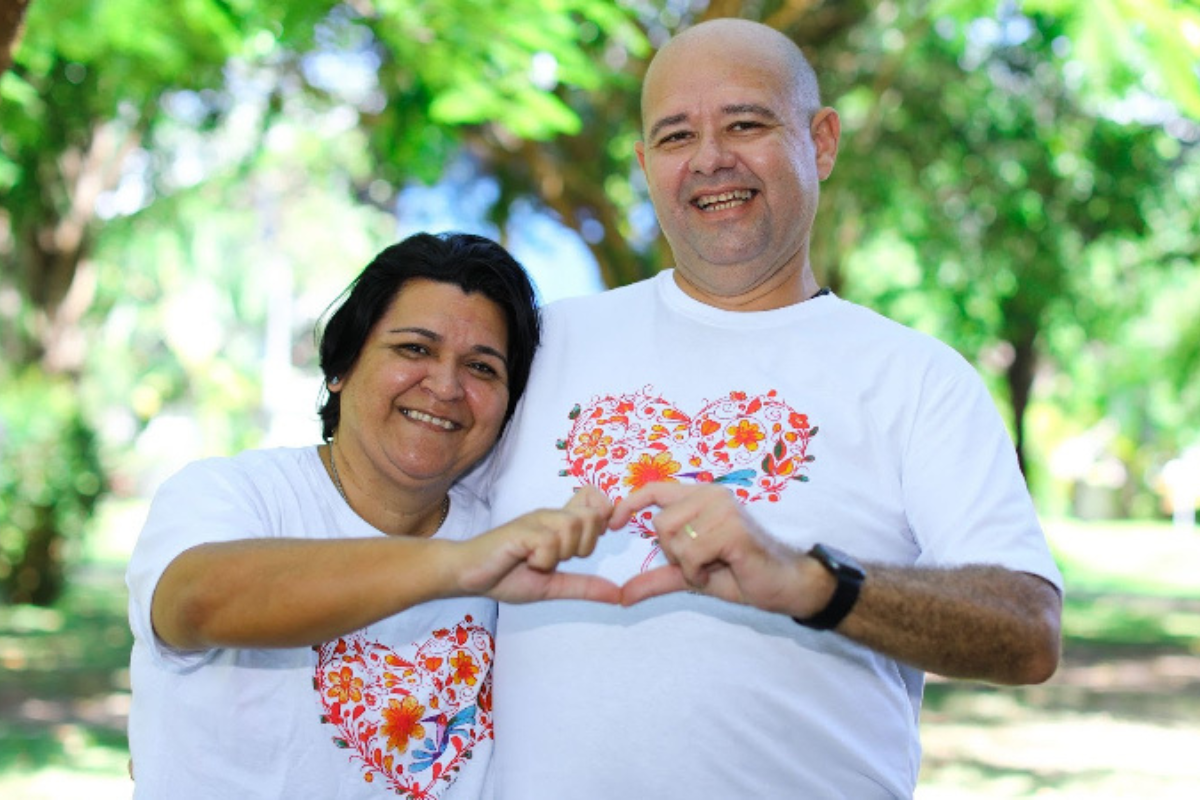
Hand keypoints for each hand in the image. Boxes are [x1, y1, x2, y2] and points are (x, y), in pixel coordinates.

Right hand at [455, 486, 619, 603]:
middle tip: (559, 559)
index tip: (599, 536)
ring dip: (561, 553)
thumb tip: (618, 596)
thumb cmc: (505, 576)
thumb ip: (584, 587)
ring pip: (573, 527)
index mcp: (559, 525)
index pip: (595, 498)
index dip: (605, 513)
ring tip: (539, 561)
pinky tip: (526, 561)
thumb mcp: (552, 586)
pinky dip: (543, 560)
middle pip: (593, 516)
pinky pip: (549, 542)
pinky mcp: (521, 531)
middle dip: (585, 546)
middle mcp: (550, 517)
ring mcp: (534, 521)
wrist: (466, 577)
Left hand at [611, 482, 833, 616]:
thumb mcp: (692, 575)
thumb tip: (621, 595)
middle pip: (659, 523)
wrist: (786, 586)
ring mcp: (723, 508)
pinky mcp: (732, 528)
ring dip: (688, 565)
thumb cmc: (742, 574)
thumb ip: (658, 578)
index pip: (655, 488)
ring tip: (714, 566)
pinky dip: (699, 571)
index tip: (614, 524)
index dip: (630, 503)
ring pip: (674, 538)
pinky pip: (691, 553)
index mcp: (702, 497)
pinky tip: (722, 570)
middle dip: (672, 553)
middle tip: (701, 564)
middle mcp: (712, 495)